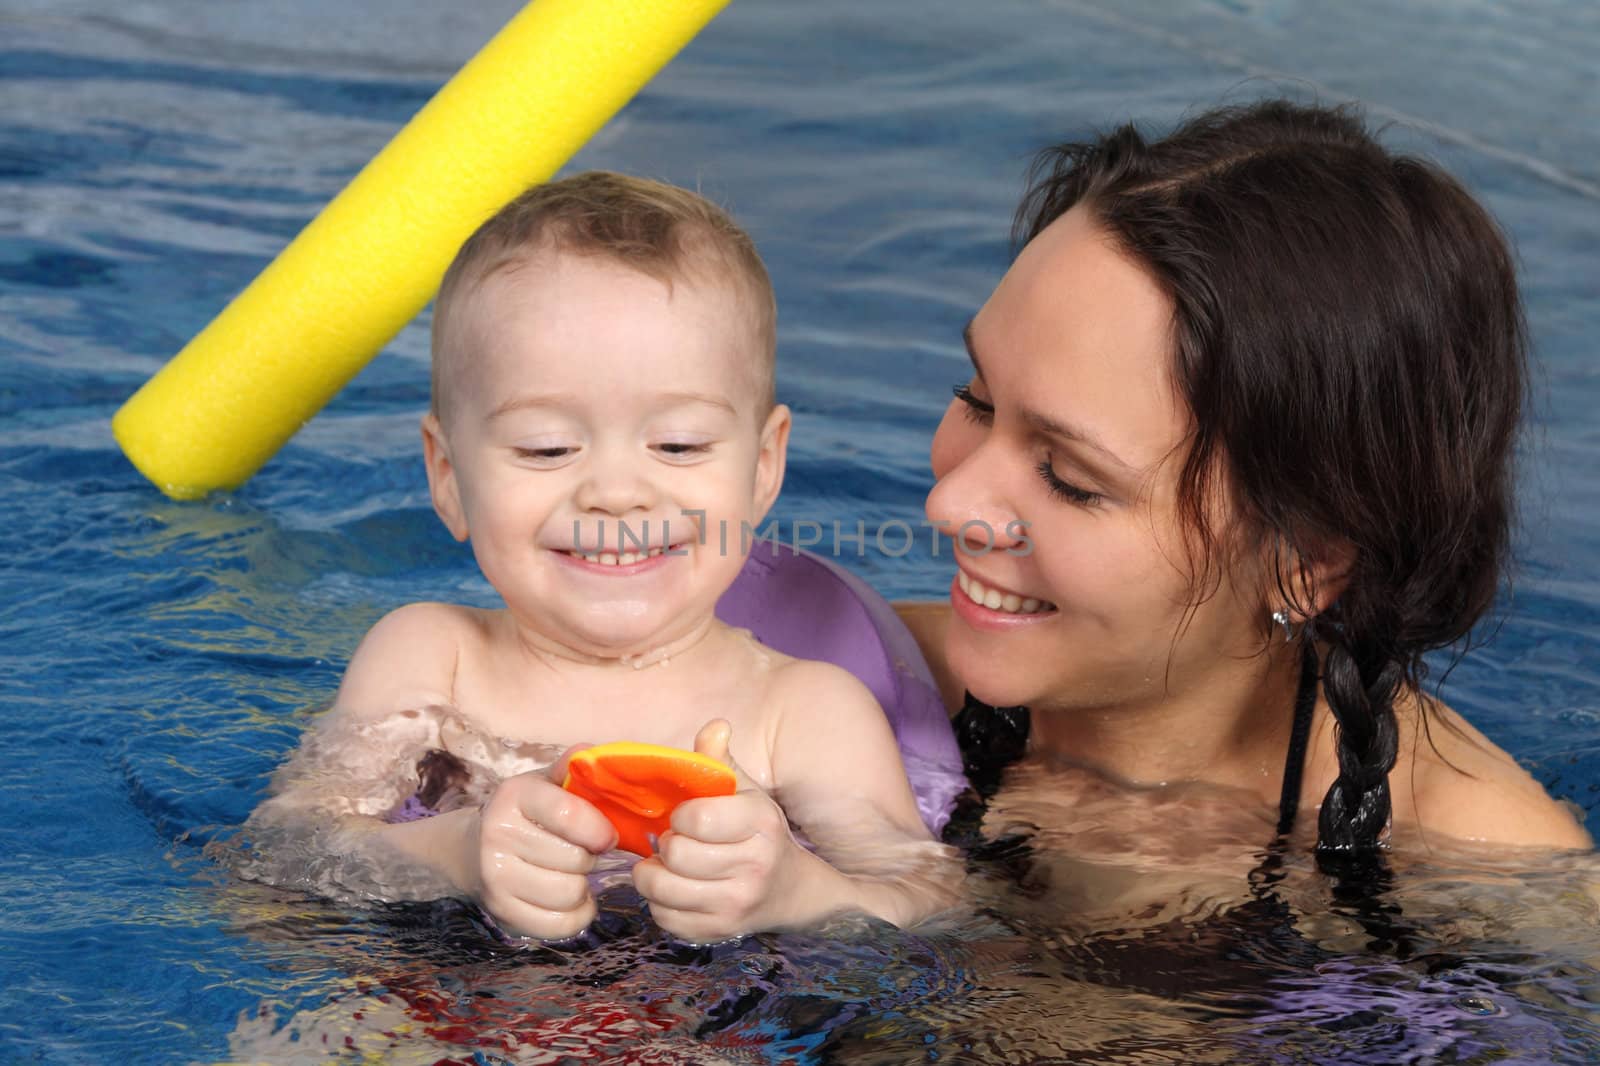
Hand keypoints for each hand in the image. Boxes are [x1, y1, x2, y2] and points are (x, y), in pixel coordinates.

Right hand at [469, 749, 617, 939]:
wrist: (469, 850)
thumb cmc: (523, 814)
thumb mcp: (543, 783)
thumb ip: (573, 768)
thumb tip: (597, 757)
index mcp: (515, 796)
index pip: (570, 815)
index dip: (600, 829)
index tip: (605, 836)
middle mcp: (498, 834)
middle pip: (576, 859)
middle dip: (589, 858)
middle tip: (579, 853)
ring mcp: (496, 877)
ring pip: (570, 893)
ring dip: (582, 887)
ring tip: (571, 875)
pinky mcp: (501, 912)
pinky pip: (560, 925)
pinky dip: (577, 916)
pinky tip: (570, 900)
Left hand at [631, 719, 818, 941]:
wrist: (792, 891)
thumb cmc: (759, 833)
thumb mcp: (747, 792)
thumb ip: (721, 760)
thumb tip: (715, 726)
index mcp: (761, 823)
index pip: (698, 818)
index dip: (680, 815)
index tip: (685, 817)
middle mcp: (754, 866)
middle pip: (676, 855)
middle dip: (666, 845)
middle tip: (676, 842)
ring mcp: (736, 905)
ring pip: (662, 890)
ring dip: (653, 875)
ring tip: (667, 865)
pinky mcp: (718, 933)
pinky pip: (664, 918)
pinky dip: (660, 903)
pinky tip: (676, 890)